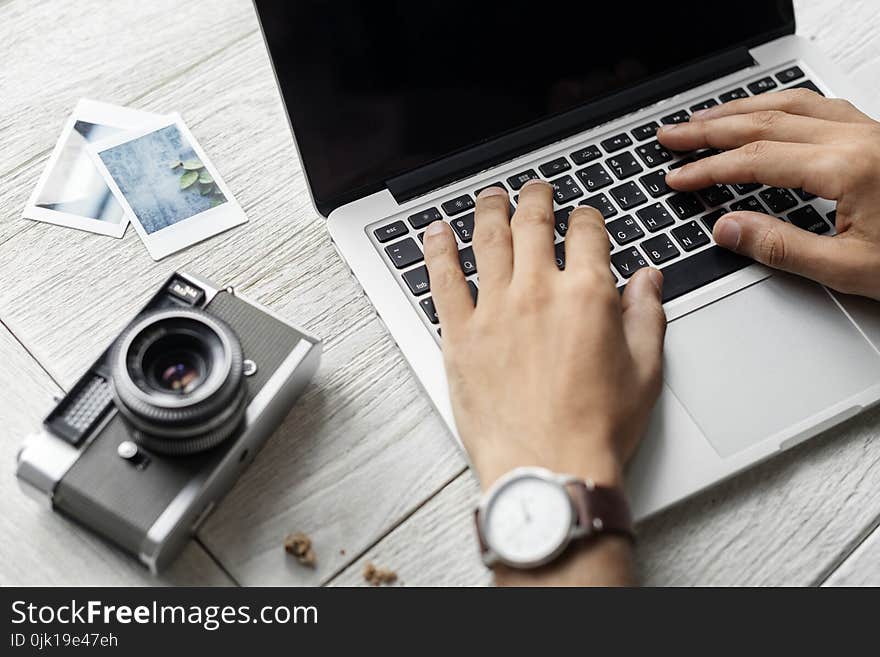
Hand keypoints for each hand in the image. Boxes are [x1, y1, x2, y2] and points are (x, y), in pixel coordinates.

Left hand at [422, 180, 666, 491]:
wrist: (549, 468)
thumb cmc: (596, 429)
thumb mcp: (645, 371)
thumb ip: (647, 316)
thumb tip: (648, 280)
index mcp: (587, 295)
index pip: (586, 233)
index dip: (586, 217)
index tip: (583, 217)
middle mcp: (538, 292)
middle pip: (533, 224)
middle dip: (536, 198)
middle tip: (534, 189)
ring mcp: (494, 310)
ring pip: (488, 240)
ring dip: (489, 210)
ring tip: (489, 197)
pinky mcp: (460, 335)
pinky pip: (443, 280)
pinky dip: (438, 251)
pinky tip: (436, 233)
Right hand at [659, 88, 879, 298]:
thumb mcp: (850, 269)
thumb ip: (782, 248)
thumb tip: (728, 229)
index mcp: (848, 168)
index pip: (757, 161)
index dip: (709, 169)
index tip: (678, 177)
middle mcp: (858, 138)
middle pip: (765, 120)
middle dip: (710, 129)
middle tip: (672, 135)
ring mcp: (871, 130)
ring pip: (791, 103)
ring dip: (740, 109)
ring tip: (705, 119)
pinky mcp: (878, 134)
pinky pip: (819, 104)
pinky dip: (780, 104)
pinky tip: (767, 110)